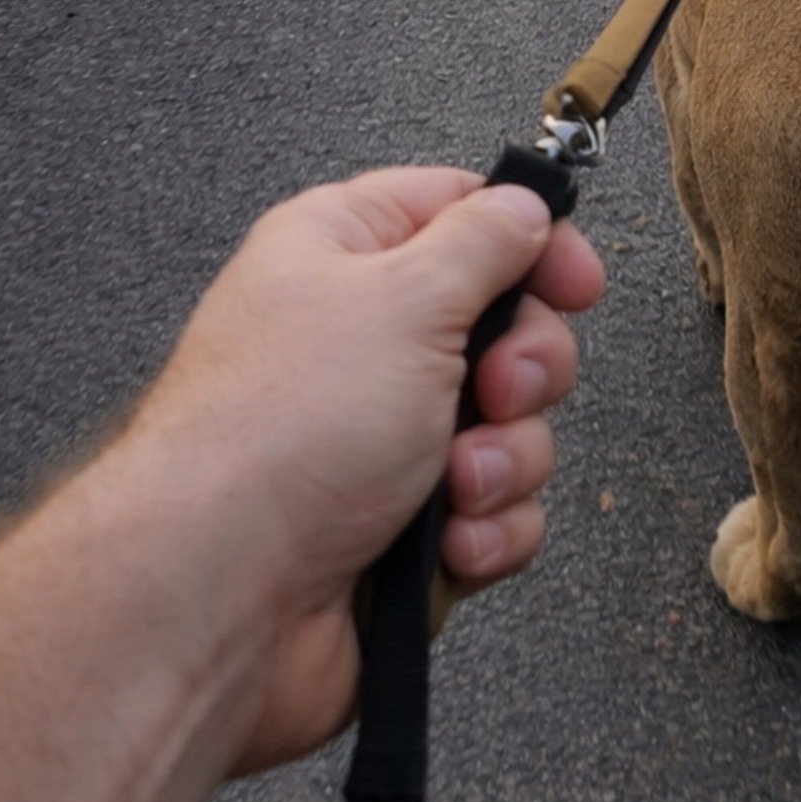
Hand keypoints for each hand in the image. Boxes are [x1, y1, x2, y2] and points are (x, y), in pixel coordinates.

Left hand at [126, 167, 604, 771]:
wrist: (224, 595)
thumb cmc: (283, 433)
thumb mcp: (406, 297)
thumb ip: (483, 241)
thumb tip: (522, 206)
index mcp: (341, 254)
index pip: (460, 213)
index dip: (530, 242)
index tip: (575, 282)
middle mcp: (361, 340)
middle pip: (504, 328)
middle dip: (524, 371)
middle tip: (494, 392)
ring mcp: (382, 437)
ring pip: (511, 429)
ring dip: (505, 461)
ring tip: (455, 485)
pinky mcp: (405, 523)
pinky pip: (495, 511)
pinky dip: (487, 529)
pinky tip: (447, 544)